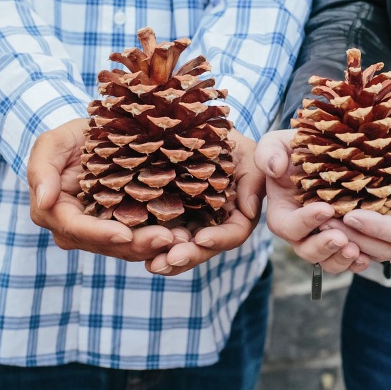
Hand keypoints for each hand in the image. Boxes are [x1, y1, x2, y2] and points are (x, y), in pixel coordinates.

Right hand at [28, 118, 181, 261]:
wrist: (95, 136)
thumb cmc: (69, 138)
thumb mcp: (51, 144)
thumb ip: (42, 171)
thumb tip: (43, 201)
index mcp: (55, 213)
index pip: (77, 229)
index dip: (101, 235)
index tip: (125, 235)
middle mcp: (79, 229)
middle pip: (107, 244)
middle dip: (137, 245)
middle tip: (167, 239)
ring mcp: (104, 230)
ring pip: (128, 247)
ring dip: (154, 246)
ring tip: (182, 240)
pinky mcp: (128, 224)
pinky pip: (143, 237)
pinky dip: (162, 238)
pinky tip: (185, 235)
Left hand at [146, 129, 263, 275]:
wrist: (196, 125)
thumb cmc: (229, 137)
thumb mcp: (248, 152)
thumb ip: (254, 180)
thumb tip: (249, 212)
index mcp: (238, 211)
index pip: (234, 232)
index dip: (219, 238)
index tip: (200, 238)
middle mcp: (215, 222)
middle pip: (205, 247)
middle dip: (187, 256)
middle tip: (166, 261)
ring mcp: (191, 220)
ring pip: (181, 247)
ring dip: (167, 258)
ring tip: (151, 265)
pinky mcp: (166, 214)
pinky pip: (159, 234)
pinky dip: (150, 244)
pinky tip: (136, 249)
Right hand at [254, 129, 370, 274]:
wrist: (326, 150)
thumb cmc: (298, 148)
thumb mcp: (278, 143)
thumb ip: (268, 153)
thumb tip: (275, 168)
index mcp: (282, 212)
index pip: (287, 226)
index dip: (304, 221)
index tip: (325, 208)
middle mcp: (301, 230)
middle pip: (306, 249)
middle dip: (323, 247)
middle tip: (341, 238)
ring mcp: (323, 237)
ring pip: (327, 260)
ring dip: (340, 259)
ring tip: (355, 250)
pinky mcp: (345, 239)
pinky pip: (347, 260)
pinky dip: (356, 262)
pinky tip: (367, 256)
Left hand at [320, 125, 390, 262]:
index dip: (378, 228)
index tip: (351, 215)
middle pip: (388, 249)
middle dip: (355, 239)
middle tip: (322, 222)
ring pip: (379, 249)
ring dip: (350, 240)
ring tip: (320, 222)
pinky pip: (377, 241)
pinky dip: (355, 234)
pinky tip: (331, 219)